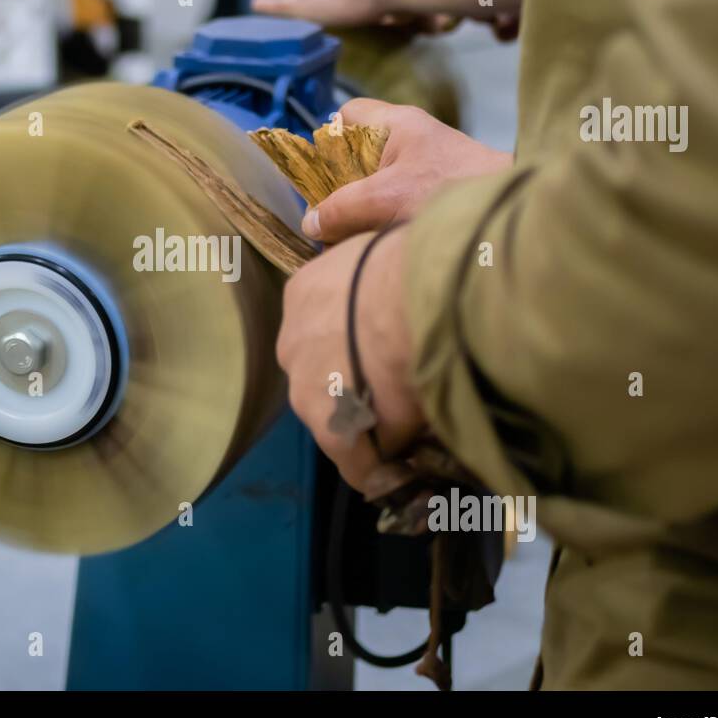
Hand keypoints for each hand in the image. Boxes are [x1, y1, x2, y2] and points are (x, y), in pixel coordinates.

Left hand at [276, 227, 424, 497]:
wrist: (426, 292)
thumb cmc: (419, 259)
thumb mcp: (386, 247)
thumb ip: (376, 272)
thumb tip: (391, 278)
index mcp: (303, 292)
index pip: (321, 332)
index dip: (352, 349)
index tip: (382, 358)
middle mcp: (291, 340)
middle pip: (320, 378)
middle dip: (354, 392)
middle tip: (400, 397)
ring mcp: (305, 386)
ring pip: (336, 419)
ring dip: (369, 430)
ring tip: (412, 434)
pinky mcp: (331, 425)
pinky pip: (356, 458)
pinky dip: (380, 466)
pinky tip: (405, 471)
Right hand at [303, 99, 510, 242]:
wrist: (510, 213)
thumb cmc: (451, 191)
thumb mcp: (386, 198)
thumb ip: (342, 208)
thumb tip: (311, 223)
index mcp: (398, 124)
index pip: (349, 114)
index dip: (328, 138)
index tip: (321, 173)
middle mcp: (412, 140)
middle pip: (359, 153)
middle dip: (342, 183)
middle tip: (333, 210)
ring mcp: (428, 167)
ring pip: (378, 182)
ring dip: (364, 207)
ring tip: (355, 231)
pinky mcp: (439, 193)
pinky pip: (398, 201)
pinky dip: (385, 219)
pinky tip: (381, 239)